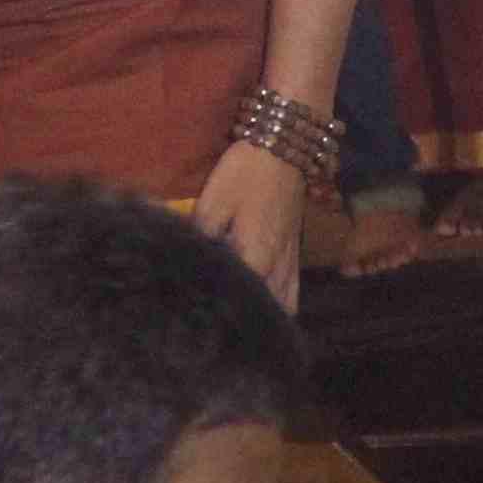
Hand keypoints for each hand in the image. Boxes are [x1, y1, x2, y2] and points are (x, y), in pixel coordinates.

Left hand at [193, 139, 310, 313]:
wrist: (284, 147)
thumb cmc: (245, 173)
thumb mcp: (213, 202)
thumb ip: (201, 237)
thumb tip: (186, 264)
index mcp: (256, 256)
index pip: (242, 299)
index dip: (226, 316)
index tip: (208, 327)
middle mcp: (277, 264)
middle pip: (270, 310)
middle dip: (252, 324)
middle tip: (229, 334)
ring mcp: (290, 257)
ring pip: (287, 302)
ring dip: (271, 316)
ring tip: (251, 328)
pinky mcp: (295, 248)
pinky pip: (294, 287)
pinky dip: (285, 302)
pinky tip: (272, 305)